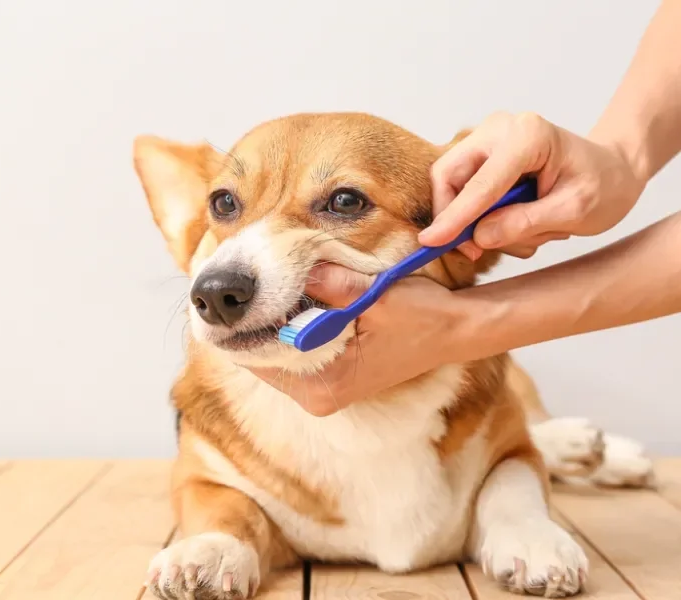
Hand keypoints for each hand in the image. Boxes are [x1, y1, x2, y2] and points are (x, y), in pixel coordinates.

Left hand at [247, 264, 494, 416]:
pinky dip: (283, 328)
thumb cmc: (422, 315)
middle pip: (259, 357)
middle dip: (249, 320)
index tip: (225, 291)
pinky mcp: (329, 382)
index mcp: (325, 384)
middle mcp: (318, 397)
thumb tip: (286, 264)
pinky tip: (281, 301)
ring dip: (265, 323)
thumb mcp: (376, 294)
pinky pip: (290, 354)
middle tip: (235, 280)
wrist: (455, 332)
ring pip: (272, 355)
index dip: (239, 322)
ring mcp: (323, 392)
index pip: (257, 356)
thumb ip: (330, 282)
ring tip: (255, 286)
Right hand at [420, 111, 647, 259]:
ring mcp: (488, 140)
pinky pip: (464, 190)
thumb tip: (479, 236)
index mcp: (528, 136)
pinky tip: (515, 222)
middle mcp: (500, 129)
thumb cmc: (603, 185)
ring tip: (523, 233)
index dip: (454, 217)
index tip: (430, 242)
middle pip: (449, 175)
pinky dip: (480, 215)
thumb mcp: (575, 212)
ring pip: (453, 186)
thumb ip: (525, 223)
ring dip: (475, 219)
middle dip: (455, 216)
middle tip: (475, 250)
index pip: (480, 184)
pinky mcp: (484, 156)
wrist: (613, 170)